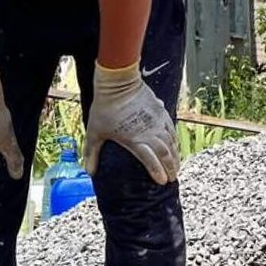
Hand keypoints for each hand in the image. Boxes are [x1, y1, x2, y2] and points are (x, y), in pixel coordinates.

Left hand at [83, 61, 177, 184]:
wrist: (118, 83)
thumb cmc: (105, 108)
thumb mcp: (94, 132)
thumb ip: (92, 153)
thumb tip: (89, 172)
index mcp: (135, 140)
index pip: (151, 160)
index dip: (158, 172)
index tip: (162, 182)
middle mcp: (150, 133)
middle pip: (165, 154)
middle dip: (170, 168)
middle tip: (172, 178)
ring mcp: (158, 122)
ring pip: (171, 143)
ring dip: (175, 156)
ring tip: (176, 166)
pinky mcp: (161, 113)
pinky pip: (171, 130)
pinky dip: (175, 141)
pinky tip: (175, 146)